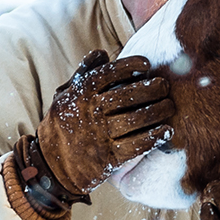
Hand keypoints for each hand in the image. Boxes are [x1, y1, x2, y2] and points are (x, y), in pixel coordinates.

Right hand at [35, 49, 173, 196]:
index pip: (108, 74)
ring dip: (158, 111)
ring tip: (169, 106)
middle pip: (127, 95)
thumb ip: (84, 74)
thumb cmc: (62, 124)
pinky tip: (166, 131)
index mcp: (80, 94)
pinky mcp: (108, 158)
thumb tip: (102, 53)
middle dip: (151, 88)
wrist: (50, 165)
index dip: (130, 65)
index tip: (147, 64)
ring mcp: (99, 136)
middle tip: (164, 86)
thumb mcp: (64, 95)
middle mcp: (90, 113)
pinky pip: (137, 145)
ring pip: (136, 119)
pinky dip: (155, 137)